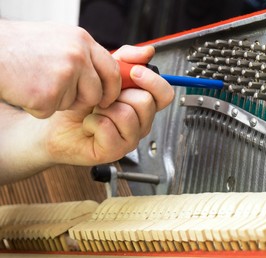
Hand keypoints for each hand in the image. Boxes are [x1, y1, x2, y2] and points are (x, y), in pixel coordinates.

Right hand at [0, 20, 120, 117]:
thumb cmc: (21, 47)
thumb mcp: (61, 40)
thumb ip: (84, 54)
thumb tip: (107, 71)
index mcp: (82, 41)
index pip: (112, 70)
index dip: (112, 89)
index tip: (107, 99)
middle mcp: (77, 55)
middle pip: (96, 93)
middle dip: (85, 101)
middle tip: (67, 97)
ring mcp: (64, 74)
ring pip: (74, 104)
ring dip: (58, 102)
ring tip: (38, 83)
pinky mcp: (48, 93)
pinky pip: (51, 111)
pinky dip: (39, 107)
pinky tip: (27, 90)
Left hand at [41, 45, 174, 165]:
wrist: (55, 123)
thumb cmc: (79, 102)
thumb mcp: (102, 73)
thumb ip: (125, 60)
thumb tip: (147, 52)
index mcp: (142, 105)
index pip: (164, 94)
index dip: (153, 81)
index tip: (134, 72)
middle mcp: (140, 123)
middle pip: (146, 102)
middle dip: (119, 94)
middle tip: (104, 98)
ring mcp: (129, 138)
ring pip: (127, 115)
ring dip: (104, 109)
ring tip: (95, 112)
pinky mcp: (114, 150)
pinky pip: (108, 129)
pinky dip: (92, 122)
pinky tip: (89, 125)